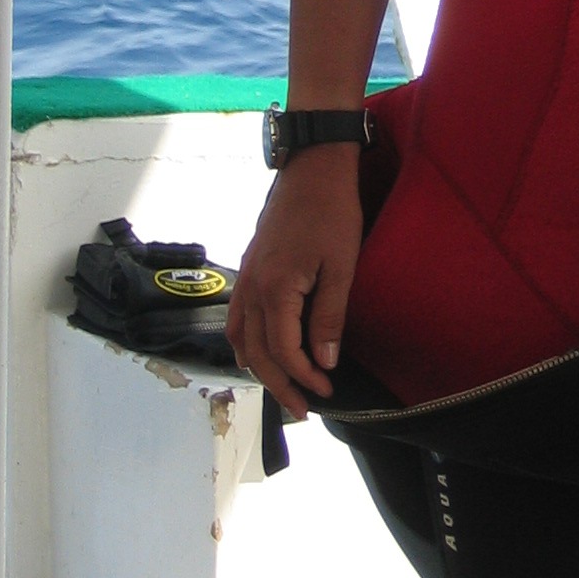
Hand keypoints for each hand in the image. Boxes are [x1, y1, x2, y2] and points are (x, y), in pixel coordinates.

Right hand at [227, 141, 363, 419]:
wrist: (312, 168)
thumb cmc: (333, 212)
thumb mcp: (342, 265)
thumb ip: (329, 316)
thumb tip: (324, 361)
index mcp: (275, 289)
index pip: (283, 350)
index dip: (303, 376)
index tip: (325, 391)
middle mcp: (252, 288)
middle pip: (257, 352)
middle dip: (279, 385)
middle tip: (302, 409)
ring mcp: (246, 277)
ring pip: (240, 338)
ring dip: (259, 369)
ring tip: (282, 389)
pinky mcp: (248, 268)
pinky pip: (237, 317)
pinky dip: (244, 343)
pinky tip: (256, 353)